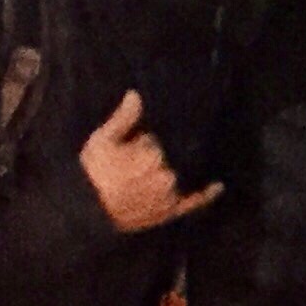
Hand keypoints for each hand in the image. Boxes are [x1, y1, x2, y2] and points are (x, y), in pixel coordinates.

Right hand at [80, 91, 221, 234]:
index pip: (153, 142)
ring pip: (174, 176)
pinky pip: (192, 203)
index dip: (136, 145)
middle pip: (164, 159)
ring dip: (166, 173)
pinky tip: (218, 186)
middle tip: (126, 169)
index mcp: (151, 156)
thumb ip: (123, 118)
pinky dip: (205, 195)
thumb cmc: (92, 173)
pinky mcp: (168, 211)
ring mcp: (168, 195)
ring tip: (142, 179)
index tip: (123, 153)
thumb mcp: (102, 140)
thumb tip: (136, 94)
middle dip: (149, 160)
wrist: (87, 210)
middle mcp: (165, 176)